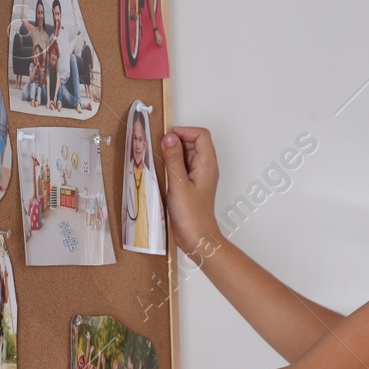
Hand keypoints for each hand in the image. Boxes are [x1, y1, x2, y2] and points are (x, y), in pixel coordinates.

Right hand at [159, 125, 221, 255]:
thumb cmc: (192, 215)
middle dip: (176, 142)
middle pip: (193, 142)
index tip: (167, 138)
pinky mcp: (190, 184)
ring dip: (172, 155)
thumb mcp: (178, 183)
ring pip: (186, 155)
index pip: (201, 135)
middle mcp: (205, 168)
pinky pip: (182, 167)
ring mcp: (198, 176)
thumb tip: (169, 137)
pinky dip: (172, 166)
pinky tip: (162, 174)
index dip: (184, 131)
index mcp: (207, 164)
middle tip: (160, 150)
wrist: (196, 237)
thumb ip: (173, 158)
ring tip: (160, 163)